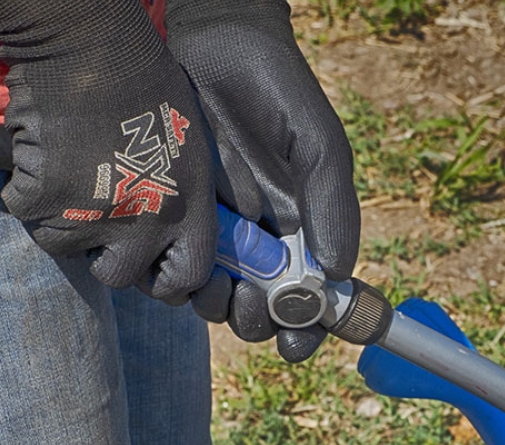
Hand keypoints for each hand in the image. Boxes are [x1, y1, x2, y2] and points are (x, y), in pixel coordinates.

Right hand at [0, 0, 218, 303]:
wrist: (90, 45)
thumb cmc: (148, 84)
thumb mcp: (199, 142)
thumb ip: (207, 191)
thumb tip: (227, 223)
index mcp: (189, 209)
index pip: (186, 279)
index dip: (167, 280)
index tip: (152, 268)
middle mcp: (145, 223)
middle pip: (118, 275)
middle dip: (104, 252)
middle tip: (100, 211)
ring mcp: (93, 216)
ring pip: (67, 246)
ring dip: (63, 217)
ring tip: (74, 168)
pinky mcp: (44, 200)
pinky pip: (27, 213)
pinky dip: (28, 190)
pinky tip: (47, 152)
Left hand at [164, 0, 360, 361]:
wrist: (213, 43)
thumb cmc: (278, 92)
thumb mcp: (318, 145)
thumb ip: (332, 206)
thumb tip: (338, 273)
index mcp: (304, 231)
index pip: (309, 300)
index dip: (306, 330)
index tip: (296, 341)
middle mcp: (259, 241)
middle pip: (259, 311)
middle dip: (256, 320)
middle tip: (248, 299)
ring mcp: (213, 233)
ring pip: (212, 298)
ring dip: (213, 304)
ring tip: (213, 278)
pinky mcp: (169, 218)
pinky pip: (167, 266)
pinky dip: (170, 276)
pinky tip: (174, 257)